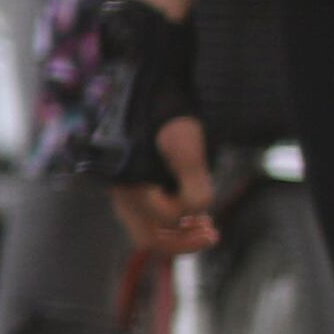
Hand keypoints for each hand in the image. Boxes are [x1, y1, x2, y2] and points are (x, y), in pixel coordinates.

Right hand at [119, 116, 219, 254]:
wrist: (154, 92)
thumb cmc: (170, 116)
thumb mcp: (187, 148)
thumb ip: (194, 185)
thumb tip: (197, 212)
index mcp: (130, 185)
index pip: (159, 224)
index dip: (187, 225)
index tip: (209, 220)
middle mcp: (121, 192)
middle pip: (147, 236)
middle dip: (181, 241)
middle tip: (213, 236)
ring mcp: (124, 189)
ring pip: (147, 227)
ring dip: (178, 232)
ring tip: (206, 228)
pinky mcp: (133, 184)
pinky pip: (147, 214)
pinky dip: (170, 220)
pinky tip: (194, 215)